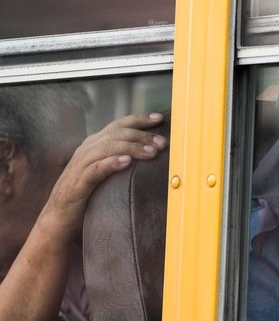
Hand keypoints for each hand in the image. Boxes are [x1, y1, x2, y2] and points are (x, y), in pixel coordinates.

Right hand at [42, 113, 166, 230]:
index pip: (119, 125)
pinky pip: (95, 169)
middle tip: (163, 143)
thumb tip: (154, 153)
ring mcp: (81, 164)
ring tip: (152, 152)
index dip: (139, 120)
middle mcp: (88, 149)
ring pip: (107, 147)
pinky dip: (111, 163)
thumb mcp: (107, 170)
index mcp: (95, 144)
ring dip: (132, 148)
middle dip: (142, 136)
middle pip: (117, 134)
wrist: (60, 216)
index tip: (159, 118)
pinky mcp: (77, 182)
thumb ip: (123, 158)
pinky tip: (126, 162)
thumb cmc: (89, 192)